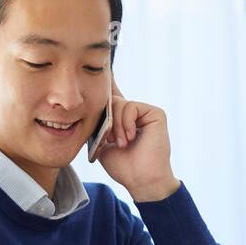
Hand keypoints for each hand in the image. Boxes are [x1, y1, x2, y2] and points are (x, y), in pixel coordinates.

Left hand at [93, 79, 179, 201]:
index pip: (112, 97)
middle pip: (111, 101)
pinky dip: (126, 123)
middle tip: (109, 140)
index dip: (106, 84)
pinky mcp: (155, 113)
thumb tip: (91, 104)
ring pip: (120, 104)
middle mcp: (134, 114)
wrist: (141, 180)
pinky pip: (131, 106)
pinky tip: (129, 138)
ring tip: (121, 143)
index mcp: (122, 120)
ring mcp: (145, 112)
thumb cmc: (123, 167)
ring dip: (115, 125)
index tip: (101, 64)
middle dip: (106, 120)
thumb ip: (98, 125)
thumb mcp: (102, 144)